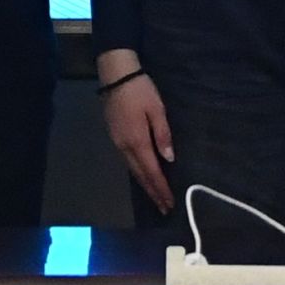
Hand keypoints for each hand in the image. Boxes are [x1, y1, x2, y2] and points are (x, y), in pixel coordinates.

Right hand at [102, 68, 175, 214]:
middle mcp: (125, 147)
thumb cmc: (140, 90)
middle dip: (153, 192)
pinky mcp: (115, 137)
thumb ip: (163, 135)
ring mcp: (117, 142)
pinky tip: (144, 175)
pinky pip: (128, 161)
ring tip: (156, 196)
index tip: (169, 204)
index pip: (152, 172)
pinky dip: (138, 173)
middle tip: (164, 208)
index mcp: (137, 141)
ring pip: (133, 170)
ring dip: (145, 185)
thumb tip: (168, 159)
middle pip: (140, 175)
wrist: (115, 75)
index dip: (161, 189)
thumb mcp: (157, 109)